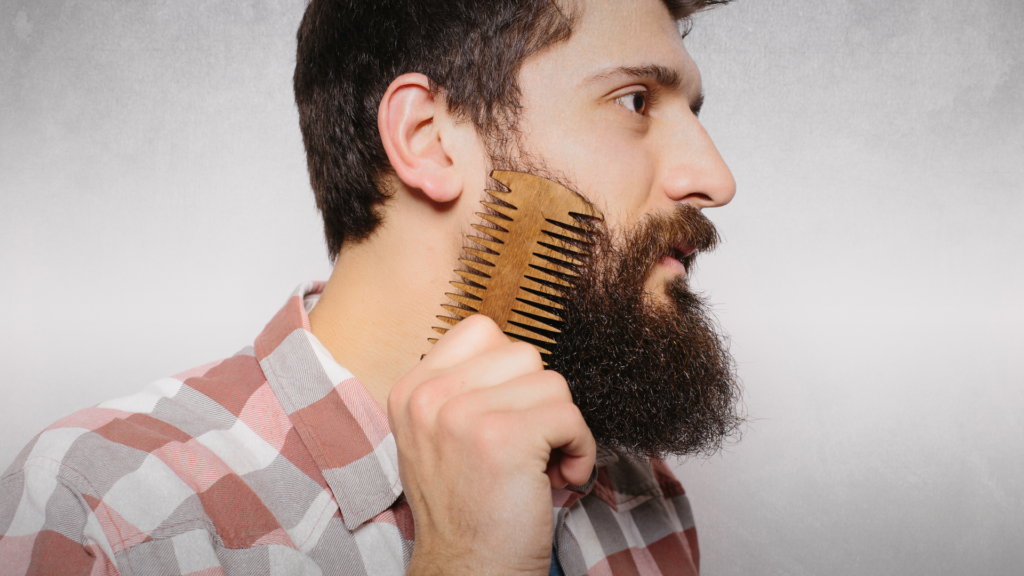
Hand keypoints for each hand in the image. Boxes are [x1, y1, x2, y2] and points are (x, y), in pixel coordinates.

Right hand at [388, 314, 595, 575]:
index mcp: (412, 390)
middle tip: (527, 447)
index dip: (511, 372)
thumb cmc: (470, 511)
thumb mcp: (442, 438)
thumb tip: (524, 358)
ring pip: (553, 383)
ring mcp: (461, 414)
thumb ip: (466, 390)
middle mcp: (428, 396)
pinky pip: (570, 417)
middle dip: (539, 401)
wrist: (466, 573)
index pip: (482, 330)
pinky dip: (580, 450)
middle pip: (524, 354)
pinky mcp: (502, 438)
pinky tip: (559, 479)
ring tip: (541, 465)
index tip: (509, 416)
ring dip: (561, 427)